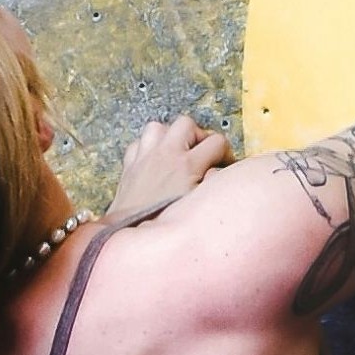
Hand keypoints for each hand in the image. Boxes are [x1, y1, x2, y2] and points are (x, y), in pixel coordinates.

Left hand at [111, 112, 234, 222]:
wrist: (130, 231)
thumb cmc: (164, 221)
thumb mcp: (199, 204)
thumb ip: (213, 182)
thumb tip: (218, 171)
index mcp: (187, 164)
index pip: (216, 142)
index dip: (225, 152)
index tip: (224, 162)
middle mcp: (166, 154)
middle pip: (186, 124)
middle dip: (197, 135)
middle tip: (200, 152)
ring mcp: (145, 156)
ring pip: (158, 127)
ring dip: (169, 135)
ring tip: (175, 151)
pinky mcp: (129, 165)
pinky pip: (138, 143)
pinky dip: (146, 147)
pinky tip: (153, 159)